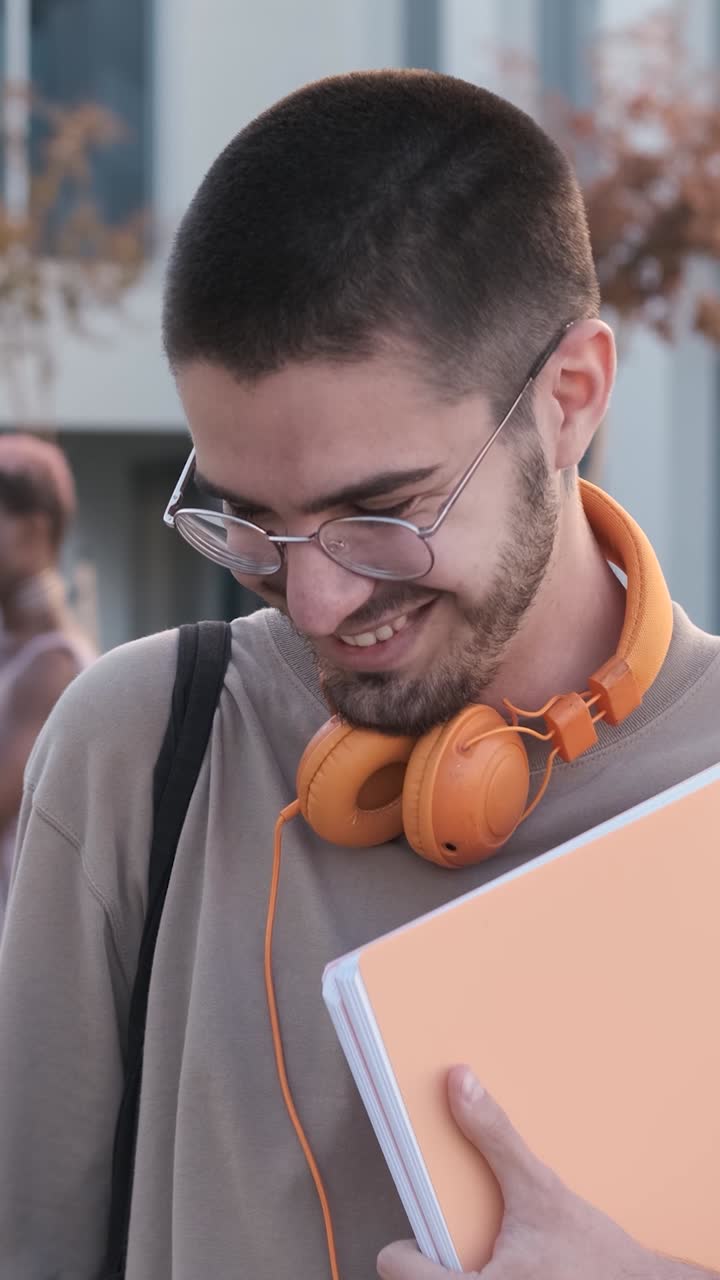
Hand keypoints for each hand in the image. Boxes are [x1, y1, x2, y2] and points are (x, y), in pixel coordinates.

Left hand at [377, 1066, 713, 1279]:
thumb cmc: (597, 1254)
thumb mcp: (541, 1188)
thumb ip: (494, 1136)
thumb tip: (460, 1083)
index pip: (397, 1272)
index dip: (401, 1247)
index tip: (410, 1235)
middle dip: (431, 1266)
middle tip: (450, 1246)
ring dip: (453, 1275)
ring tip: (483, 1258)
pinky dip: (478, 1278)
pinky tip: (504, 1269)